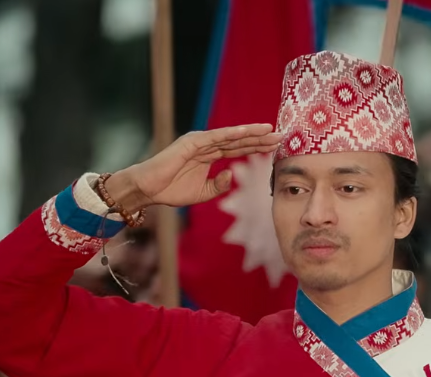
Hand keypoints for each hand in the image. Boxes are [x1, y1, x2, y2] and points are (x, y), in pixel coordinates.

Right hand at [108, 124, 281, 211]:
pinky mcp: (190, 142)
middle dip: (260, 138)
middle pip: (239, 140)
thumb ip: (219, 185)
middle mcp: (207, 145)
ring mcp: (199, 142)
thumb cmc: (171, 190)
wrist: (148, 190)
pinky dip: (230, 134)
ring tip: (269, 130)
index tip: (277, 145)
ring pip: (230, 136)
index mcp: (210, 155)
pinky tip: (246, 132)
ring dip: (250, 133)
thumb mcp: (203, 192)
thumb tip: (231, 175)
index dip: (258, 146)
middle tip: (282, 134)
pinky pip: (214, 137)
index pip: (239, 149)